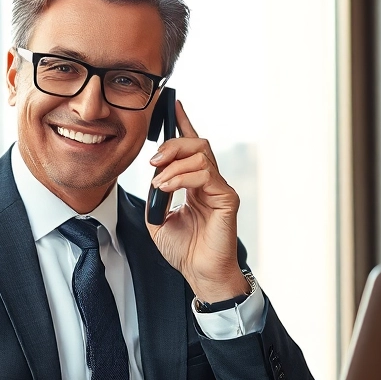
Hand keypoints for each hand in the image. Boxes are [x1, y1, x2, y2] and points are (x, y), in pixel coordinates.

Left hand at [146, 101, 249, 301]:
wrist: (199, 273)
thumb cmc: (184, 250)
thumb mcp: (157, 218)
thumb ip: (156, 194)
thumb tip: (155, 175)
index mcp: (195, 183)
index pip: (192, 147)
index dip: (184, 124)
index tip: (174, 106)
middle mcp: (210, 181)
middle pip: (197, 143)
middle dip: (172, 145)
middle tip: (153, 161)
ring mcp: (220, 188)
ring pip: (201, 154)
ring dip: (174, 164)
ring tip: (159, 183)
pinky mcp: (227, 197)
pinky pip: (205, 174)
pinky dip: (181, 177)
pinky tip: (167, 188)